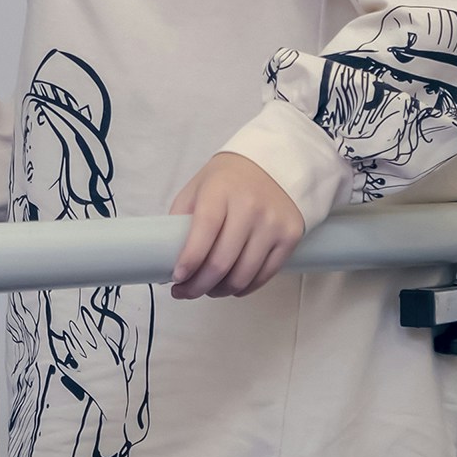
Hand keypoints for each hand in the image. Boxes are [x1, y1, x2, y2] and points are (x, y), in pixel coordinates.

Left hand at [169, 154, 304, 298]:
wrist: (272, 164)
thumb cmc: (228, 180)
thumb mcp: (197, 188)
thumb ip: (181, 220)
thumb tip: (166, 260)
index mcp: (221, 191)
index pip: (203, 233)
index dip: (189, 262)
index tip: (176, 278)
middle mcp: (250, 207)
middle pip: (222, 262)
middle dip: (198, 286)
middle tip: (185, 292)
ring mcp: (273, 223)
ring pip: (243, 275)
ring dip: (220, 291)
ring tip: (208, 289)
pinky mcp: (290, 236)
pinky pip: (265, 275)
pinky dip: (244, 288)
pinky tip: (231, 286)